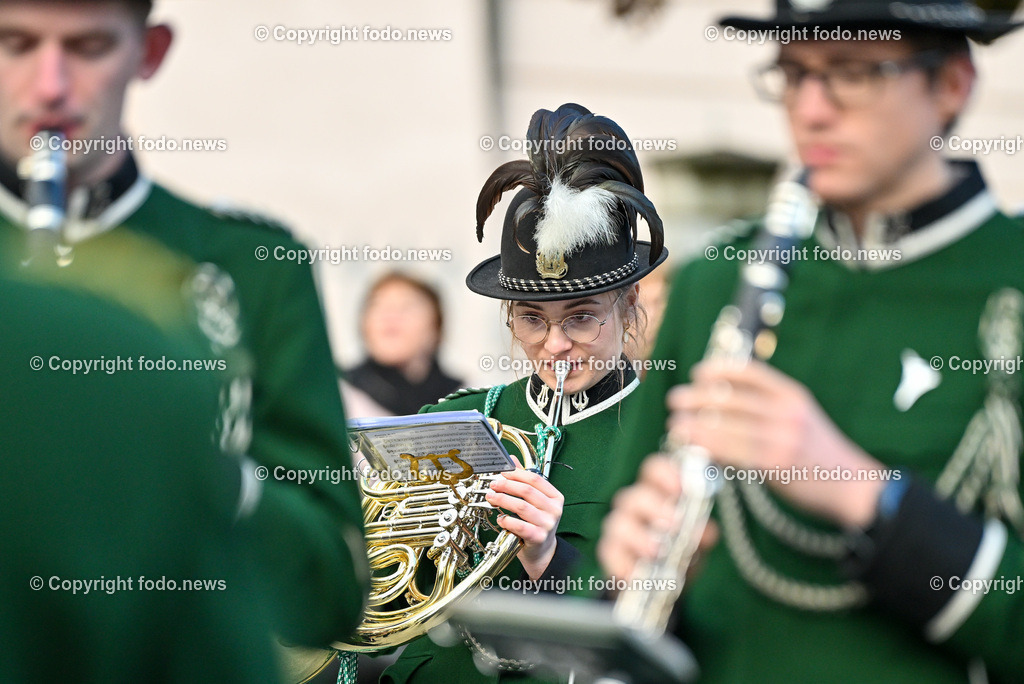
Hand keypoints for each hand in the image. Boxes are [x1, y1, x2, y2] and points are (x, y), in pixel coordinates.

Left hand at [486, 459, 563, 579]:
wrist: (541, 550)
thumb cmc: (536, 523)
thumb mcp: (534, 501)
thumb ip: (524, 480)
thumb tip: (512, 460)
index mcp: (555, 497)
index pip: (535, 479)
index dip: (516, 473)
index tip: (502, 473)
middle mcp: (554, 510)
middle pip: (527, 491)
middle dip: (506, 485)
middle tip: (493, 485)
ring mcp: (547, 524)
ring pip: (521, 506)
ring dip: (502, 500)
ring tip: (491, 498)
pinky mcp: (538, 537)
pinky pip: (518, 525)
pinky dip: (506, 520)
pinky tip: (500, 518)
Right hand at [598, 455, 718, 588]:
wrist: (662, 588)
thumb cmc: (679, 553)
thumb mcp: (697, 543)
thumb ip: (702, 534)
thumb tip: (705, 530)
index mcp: (658, 494)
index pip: (654, 471)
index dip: (663, 473)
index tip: (679, 487)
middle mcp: (635, 508)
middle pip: (634, 496)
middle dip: (652, 507)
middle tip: (674, 523)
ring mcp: (620, 530)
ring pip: (617, 522)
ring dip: (637, 536)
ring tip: (656, 551)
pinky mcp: (612, 555)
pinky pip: (608, 552)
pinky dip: (620, 562)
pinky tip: (633, 573)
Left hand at [666, 359, 884, 527]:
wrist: (849, 485)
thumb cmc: (816, 451)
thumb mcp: (800, 415)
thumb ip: (768, 403)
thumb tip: (722, 394)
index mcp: (793, 395)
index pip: (750, 372)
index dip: (719, 370)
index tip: (698, 373)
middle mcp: (788, 412)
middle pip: (732, 398)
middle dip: (697, 397)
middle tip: (675, 400)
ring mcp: (782, 438)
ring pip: (728, 427)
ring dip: (696, 425)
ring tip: (676, 425)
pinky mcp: (775, 465)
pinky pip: (734, 453)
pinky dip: (711, 448)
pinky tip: (696, 448)